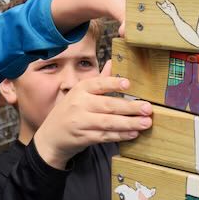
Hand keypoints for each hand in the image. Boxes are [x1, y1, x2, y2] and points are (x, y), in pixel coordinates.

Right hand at [33, 75, 152, 168]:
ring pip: (108, 122)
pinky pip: (105, 136)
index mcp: (80, 89)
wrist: (51, 137)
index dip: (113, 84)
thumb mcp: (80, 93)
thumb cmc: (70, 111)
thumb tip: (113, 61)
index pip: (98, 84)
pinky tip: (133, 134)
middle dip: (130, 107)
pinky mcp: (83, 138)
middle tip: (148, 108)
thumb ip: (99, 80)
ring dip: (129, 123)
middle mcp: (79, 104)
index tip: (128, 84)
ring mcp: (80, 122)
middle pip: (108, 105)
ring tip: (146, 123)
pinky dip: (120, 135)